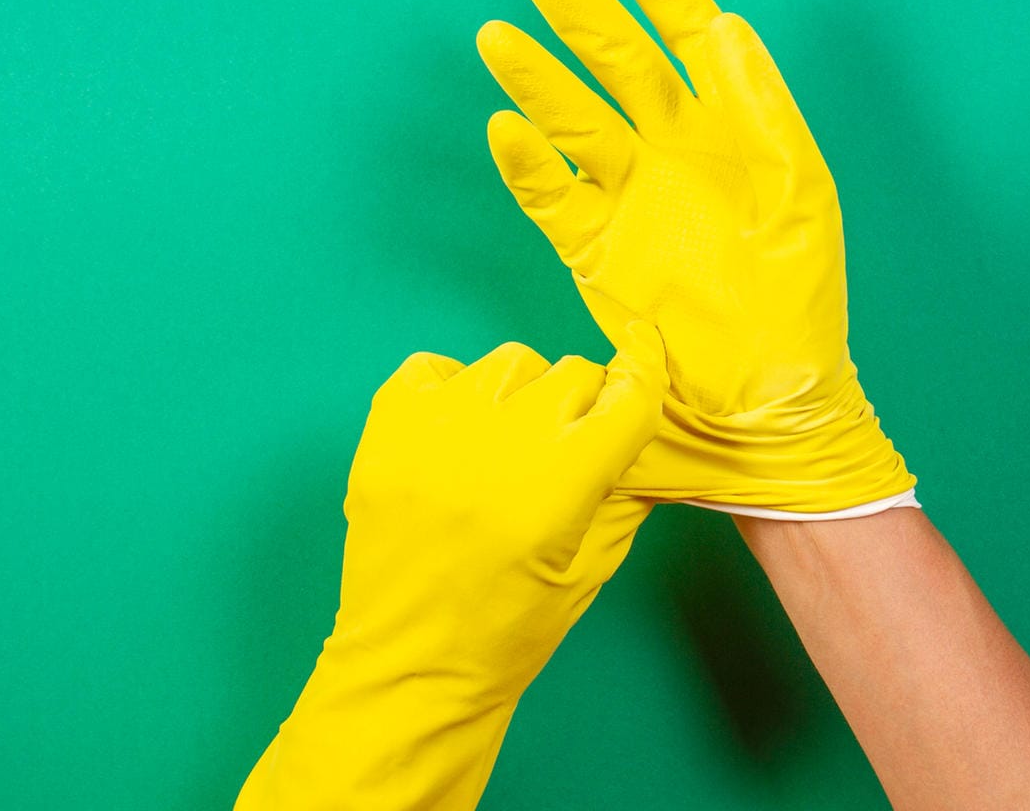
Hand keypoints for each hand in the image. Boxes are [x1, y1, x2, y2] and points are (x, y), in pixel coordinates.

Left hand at [234, 335, 665, 810]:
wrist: (411, 667)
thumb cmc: (509, 630)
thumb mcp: (590, 568)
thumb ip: (622, 494)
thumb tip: (639, 435)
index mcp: (560, 479)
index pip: (626, 395)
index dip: (643, 382)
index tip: (642, 377)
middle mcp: (501, 438)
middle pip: (571, 374)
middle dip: (582, 406)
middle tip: (565, 450)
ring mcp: (437, 426)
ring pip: (508, 362)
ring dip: (521, 395)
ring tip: (504, 446)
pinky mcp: (386, 427)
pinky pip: (433, 367)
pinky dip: (451, 389)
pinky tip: (454, 435)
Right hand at [476, 0, 911, 513]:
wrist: (766, 410)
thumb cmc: (799, 307)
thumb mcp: (800, 199)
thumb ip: (764, 111)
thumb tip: (726, 26)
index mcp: (731, 129)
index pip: (686, 33)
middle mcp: (674, 153)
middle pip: (616, 62)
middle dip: (578, 9)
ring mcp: (628, 200)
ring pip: (573, 120)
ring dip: (537, 77)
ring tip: (498, 35)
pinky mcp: (592, 252)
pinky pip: (549, 196)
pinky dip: (525, 164)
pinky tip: (503, 128)